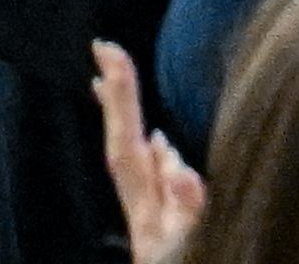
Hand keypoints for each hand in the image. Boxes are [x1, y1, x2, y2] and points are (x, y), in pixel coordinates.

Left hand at [93, 43, 204, 263]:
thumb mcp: (195, 246)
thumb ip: (186, 207)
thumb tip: (170, 151)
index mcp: (150, 216)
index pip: (127, 147)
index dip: (121, 98)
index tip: (107, 54)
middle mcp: (146, 220)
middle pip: (124, 152)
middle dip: (117, 102)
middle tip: (104, 53)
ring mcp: (155, 232)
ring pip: (138, 171)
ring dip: (129, 128)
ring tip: (118, 92)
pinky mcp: (167, 243)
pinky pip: (155, 191)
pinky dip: (156, 164)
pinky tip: (163, 154)